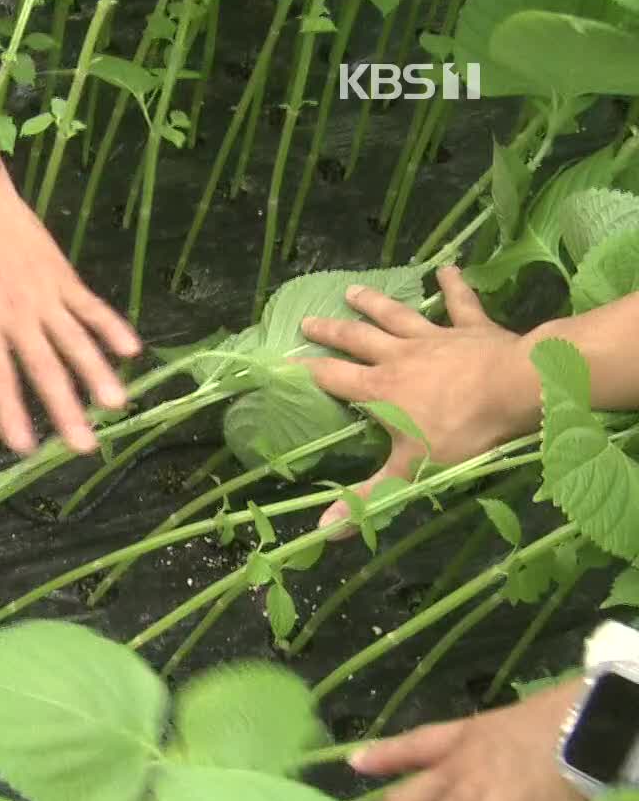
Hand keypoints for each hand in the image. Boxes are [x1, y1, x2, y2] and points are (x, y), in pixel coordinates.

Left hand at [0, 158, 140, 455]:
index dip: (12, 413)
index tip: (25, 447)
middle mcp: (17, 316)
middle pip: (45, 369)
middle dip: (65, 409)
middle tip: (84, 445)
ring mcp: (44, 296)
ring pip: (75, 341)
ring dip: (97, 374)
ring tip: (116, 405)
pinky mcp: (62, 277)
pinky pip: (90, 306)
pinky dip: (111, 327)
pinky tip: (132, 350)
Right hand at [299, 266, 539, 534]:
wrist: (518, 388)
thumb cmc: (462, 429)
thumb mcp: (410, 470)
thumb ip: (368, 496)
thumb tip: (321, 532)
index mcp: (380, 390)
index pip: (334, 378)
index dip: (307, 371)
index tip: (283, 363)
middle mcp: (400, 357)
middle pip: (357, 340)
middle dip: (331, 332)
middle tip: (307, 320)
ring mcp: (436, 338)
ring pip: (397, 317)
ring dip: (374, 304)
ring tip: (353, 290)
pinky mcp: (472, 328)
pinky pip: (460, 304)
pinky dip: (453, 285)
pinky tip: (447, 267)